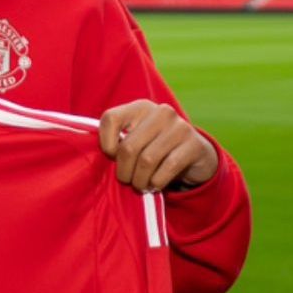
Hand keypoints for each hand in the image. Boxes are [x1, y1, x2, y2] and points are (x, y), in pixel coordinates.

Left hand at [98, 100, 217, 191]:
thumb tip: (97, 157)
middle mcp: (160, 112)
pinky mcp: (194, 145)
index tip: (112, 157)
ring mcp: (180, 127)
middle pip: (128, 147)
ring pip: (147, 160)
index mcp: (140, 107)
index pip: (110, 119)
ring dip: (140, 180)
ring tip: (140, 185)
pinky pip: (168, 168)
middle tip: (126, 180)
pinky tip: (155, 184)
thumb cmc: (155, 148)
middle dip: (124, 171)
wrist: (195, 155)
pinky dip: (157, 182)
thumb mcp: (137, 139)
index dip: (105, 143)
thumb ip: (118, 142)